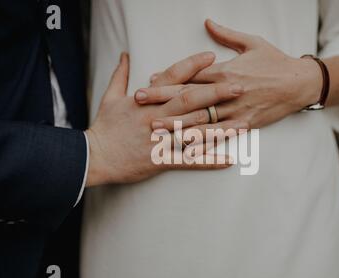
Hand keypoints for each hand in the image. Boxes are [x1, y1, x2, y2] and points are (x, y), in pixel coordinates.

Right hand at [85, 52, 246, 186]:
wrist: (94, 157)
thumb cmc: (104, 128)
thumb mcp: (109, 97)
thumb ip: (120, 75)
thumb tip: (124, 55)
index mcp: (146, 100)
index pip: (172, 78)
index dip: (193, 66)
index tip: (212, 57)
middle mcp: (157, 117)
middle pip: (191, 101)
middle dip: (216, 92)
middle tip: (239, 86)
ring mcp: (161, 139)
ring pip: (196, 130)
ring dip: (221, 126)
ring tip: (244, 122)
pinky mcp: (162, 160)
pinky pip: (190, 161)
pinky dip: (210, 161)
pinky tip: (229, 160)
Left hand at [136, 19, 321, 129]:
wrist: (300, 83)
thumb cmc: (275, 61)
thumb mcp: (252, 42)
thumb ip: (227, 35)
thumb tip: (208, 22)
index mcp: (225, 71)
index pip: (190, 76)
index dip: (168, 80)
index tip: (148, 82)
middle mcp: (227, 92)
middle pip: (189, 97)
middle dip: (162, 101)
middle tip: (141, 104)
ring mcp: (235, 110)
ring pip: (201, 119)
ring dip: (176, 123)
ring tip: (156, 128)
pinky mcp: (245, 124)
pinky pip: (221, 134)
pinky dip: (204, 141)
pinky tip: (188, 146)